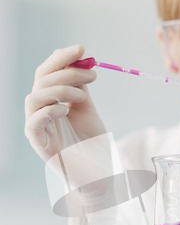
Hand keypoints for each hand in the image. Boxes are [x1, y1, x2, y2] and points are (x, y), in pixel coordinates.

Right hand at [25, 44, 105, 161]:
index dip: (61, 58)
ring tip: (83, 96)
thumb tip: (80, 59)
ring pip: (34, 98)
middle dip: (66, 72)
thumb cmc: (93, 144)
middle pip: (41, 81)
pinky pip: (33, 123)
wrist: (100, 174)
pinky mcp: (40, 145)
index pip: (47, 73)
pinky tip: (66, 110)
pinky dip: (49, 111)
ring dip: (60, 90)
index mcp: (50, 102)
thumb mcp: (87, 109)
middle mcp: (41, 113)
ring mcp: (39, 129)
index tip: (82, 49)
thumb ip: (81, 86)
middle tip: (92, 76)